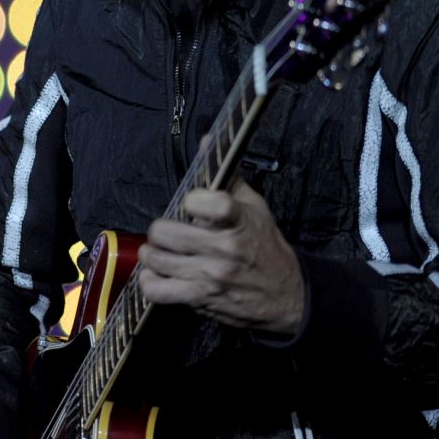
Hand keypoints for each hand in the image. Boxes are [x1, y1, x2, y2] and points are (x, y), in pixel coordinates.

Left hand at [138, 180, 303, 335]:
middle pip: (164, 231)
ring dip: (152, 254)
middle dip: (161, 230)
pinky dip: (151, 281)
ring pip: (156, 258)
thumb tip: (206, 141)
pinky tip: (160, 275)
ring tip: (160, 252)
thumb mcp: (254, 207)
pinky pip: (157, 289)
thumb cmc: (264, 247)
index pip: (205, 202)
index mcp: (239, 221)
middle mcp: (225, 248)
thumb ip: (226, 177)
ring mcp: (211, 275)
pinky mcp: (201, 298)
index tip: (191, 204)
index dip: (190, 200)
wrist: (286, 295)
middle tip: (168, 232)